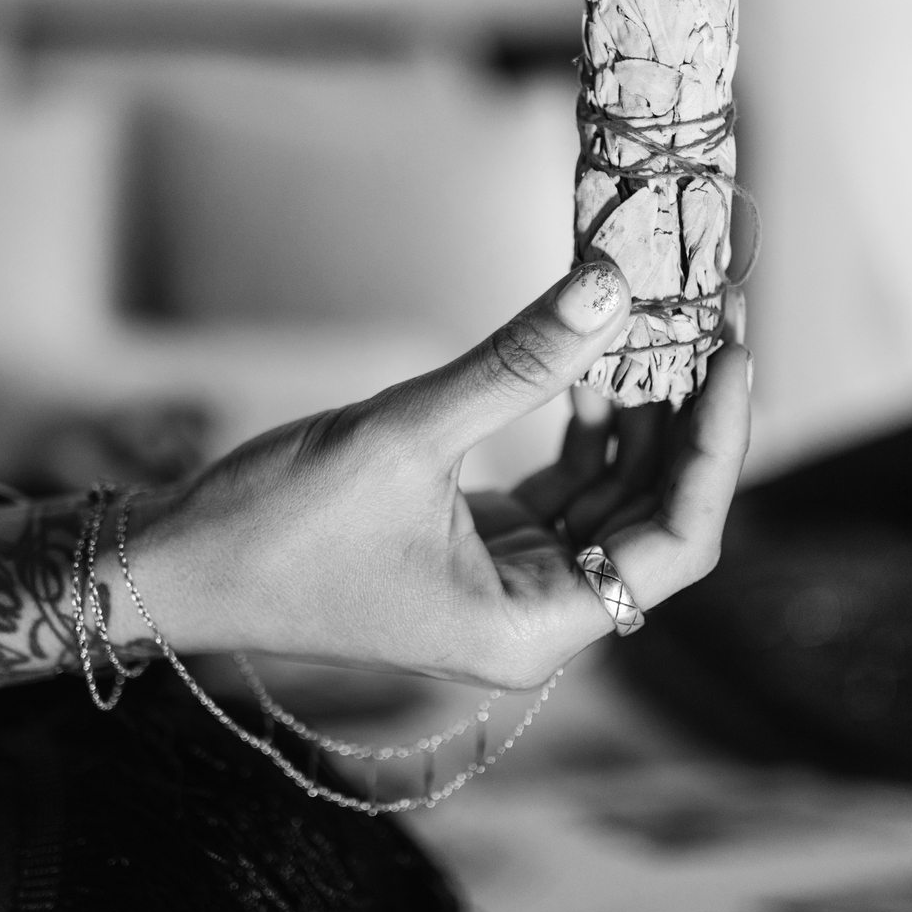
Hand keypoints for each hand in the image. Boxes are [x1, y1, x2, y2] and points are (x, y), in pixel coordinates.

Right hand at [121, 262, 751, 689]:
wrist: (177, 565)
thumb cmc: (273, 529)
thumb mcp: (403, 436)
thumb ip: (517, 363)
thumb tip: (611, 284)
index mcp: (530, 628)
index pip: (673, 545)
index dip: (716, 450)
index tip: (734, 354)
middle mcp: (532, 616)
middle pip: (650, 518)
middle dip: (685, 419)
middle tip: (709, 317)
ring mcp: (507, 580)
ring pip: (607, 495)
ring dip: (636, 411)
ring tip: (660, 319)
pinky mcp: (476, 546)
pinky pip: (559, 484)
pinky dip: (581, 421)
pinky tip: (593, 355)